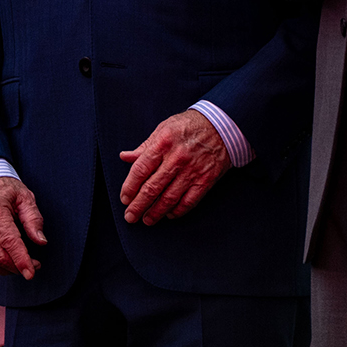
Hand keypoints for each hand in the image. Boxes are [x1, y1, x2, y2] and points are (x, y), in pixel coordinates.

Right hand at [0, 176, 46, 278]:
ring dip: (8, 270)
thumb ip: (33, 219)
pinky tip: (8, 263)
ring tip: (22, 264)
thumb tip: (41, 241)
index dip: (21, 260)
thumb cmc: (3, 189)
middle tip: (34, 265)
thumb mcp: (24, 196)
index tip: (31, 272)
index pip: (9, 241)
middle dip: (18, 267)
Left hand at [118, 109, 229, 224]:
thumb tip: (125, 157)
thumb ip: (144, 147)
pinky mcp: (205, 180)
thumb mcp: (163, 129)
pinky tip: (168, 215)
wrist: (222, 126)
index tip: (124, 198)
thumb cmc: (189, 126)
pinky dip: (177, 211)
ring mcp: (192, 171)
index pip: (141, 169)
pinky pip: (189, 201)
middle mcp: (177, 158)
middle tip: (130, 216)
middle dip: (139, 205)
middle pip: (152, 188)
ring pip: (169, 198)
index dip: (130, 187)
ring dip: (156, 212)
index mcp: (163, 143)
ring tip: (147, 220)